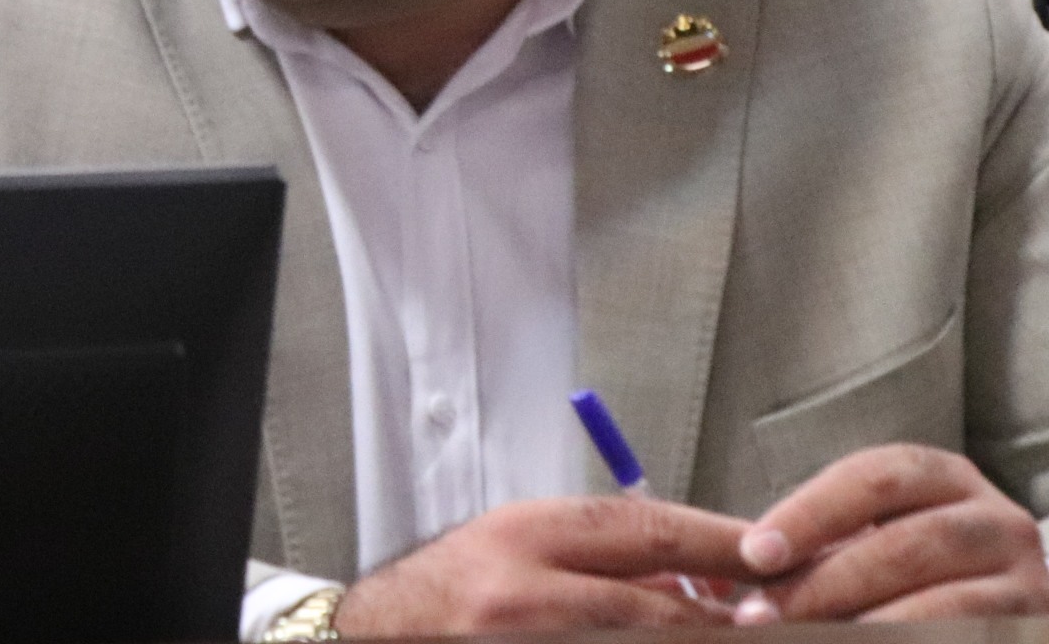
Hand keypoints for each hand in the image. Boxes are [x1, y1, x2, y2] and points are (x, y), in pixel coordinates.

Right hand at [335, 495, 750, 634]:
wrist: (384, 637)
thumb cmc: (448, 594)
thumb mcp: (517, 548)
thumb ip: (598, 557)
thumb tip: (695, 576)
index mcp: (523, 535)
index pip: (644, 529)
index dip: (717, 542)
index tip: (772, 551)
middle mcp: (523, 593)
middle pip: (656, 604)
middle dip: (722, 613)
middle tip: (778, 613)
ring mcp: (531, 638)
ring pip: (642, 638)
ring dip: (689, 636)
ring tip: (729, 630)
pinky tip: (667, 640)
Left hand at [737, 444, 1048, 621]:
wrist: (998, 614)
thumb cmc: (912, 573)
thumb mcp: (873, 538)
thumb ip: (818, 547)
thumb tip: (736, 566)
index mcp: (947, 478)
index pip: (875, 478)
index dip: (809, 514)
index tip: (754, 554)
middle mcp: (998, 522)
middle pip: (902, 546)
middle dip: (822, 585)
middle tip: (758, 618)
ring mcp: (1030, 584)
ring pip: (941, 607)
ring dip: (861, 630)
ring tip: (799, 641)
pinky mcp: (1033, 632)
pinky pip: (966, 640)